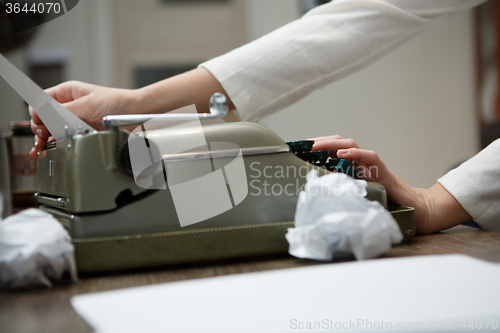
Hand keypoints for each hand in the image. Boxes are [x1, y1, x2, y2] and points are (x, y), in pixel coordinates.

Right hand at [29, 81, 139, 157]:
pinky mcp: (82, 132)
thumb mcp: (88, 104)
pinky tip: (50, 149)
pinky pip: (65, 138)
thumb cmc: (116, 102)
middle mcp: (69, 105)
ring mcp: (75, 120)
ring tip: (42, 147)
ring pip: (52, 130)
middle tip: (43, 136)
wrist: (136, 113)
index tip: (39, 122)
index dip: (37, 112)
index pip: (42, 101)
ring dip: (45, 139)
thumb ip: (66, 110)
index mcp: (68, 92)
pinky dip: (56, 144)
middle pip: (44, 118)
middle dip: (40, 128)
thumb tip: (46, 114)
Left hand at [311, 135, 471, 232]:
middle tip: (301, 145)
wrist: (411, 209)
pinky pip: (370, 157)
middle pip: (338, 142)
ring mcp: (371, 165)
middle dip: (318, 141)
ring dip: (331, 143)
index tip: (297, 149)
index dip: (315, 147)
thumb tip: (312, 196)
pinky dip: (356, 153)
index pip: (331, 149)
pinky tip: (343, 152)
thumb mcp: (352, 196)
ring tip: (315, 146)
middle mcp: (360, 161)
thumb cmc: (381, 203)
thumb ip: (338, 191)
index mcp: (352, 166)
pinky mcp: (383, 171)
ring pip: (351, 144)